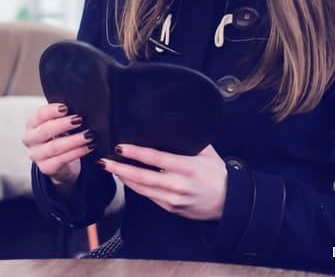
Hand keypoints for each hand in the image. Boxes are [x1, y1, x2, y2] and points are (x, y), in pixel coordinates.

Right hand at [22, 103, 94, 188]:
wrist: (59, 162)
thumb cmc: (59, 137)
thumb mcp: (57, 125)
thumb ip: (62, 116)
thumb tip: (79, 106)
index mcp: (31, 125)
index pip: (39, 115)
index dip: (51, 111)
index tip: (65, 107)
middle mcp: (30, 140)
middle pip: (45, 130)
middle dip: (63, 124)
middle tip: (79, 120)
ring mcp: (37, 156)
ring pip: (55, 147)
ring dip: (74, 140)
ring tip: (88, 135)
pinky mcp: (46, 168)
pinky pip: (62, 159)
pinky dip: (77, 152)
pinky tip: (88, 147)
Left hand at [99, 144, 226, 220]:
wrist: (231, 203)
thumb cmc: (218, 175)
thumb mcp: (207, 152)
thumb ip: (188, 140)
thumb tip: (171, 127)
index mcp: (186, 167)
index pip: (155, 158)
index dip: (135, 153)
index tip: (119, 147)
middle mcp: (177, 185)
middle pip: (141, 177)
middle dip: (119, 169)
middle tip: (103, 162)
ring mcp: (172, 199)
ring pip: (141, 189)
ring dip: (123, 178)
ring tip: (109, 168)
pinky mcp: (170, 208)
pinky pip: (148, 196)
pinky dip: (135, 187)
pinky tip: (126, 179)